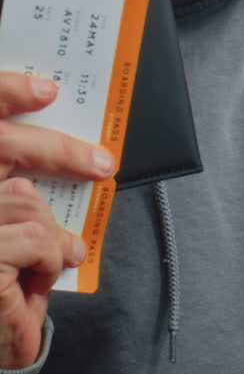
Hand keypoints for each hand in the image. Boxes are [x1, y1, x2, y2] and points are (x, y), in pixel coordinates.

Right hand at [0, 72, 115, 369]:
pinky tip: (33, 283)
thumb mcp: (10, 222)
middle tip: (103, 163)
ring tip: (49, 259)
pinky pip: (34, 240)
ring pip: (25, 199)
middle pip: (2, 146)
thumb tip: (65, 135)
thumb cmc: (3, 279)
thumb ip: (17, 177)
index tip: (48, 90)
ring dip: (48, 232)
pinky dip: (47, 261)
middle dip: (59, 150)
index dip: (5, 92)